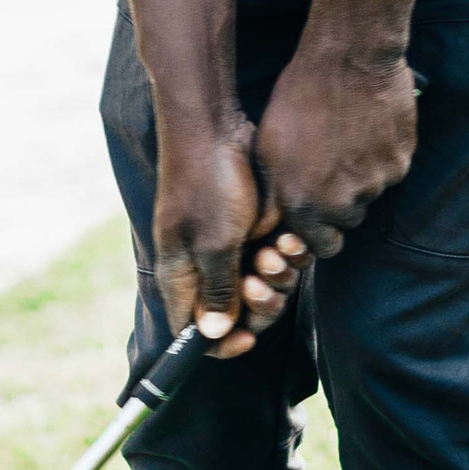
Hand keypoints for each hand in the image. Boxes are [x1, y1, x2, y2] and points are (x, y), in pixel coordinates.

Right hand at [152, 118, 304, 356]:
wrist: (214, 126)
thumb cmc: (208, 183)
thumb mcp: (215, 243)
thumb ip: (217, 291)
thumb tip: (213, 335)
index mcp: (179, 276)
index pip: (192, 333)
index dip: (222, 343)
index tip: (248, 337)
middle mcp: (198, 266)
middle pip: (233, 312)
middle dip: (259, 303)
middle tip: (267, 277)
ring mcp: (222, 246)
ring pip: (257, 285)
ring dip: (276, 275)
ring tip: (279, 248)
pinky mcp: (244, 228)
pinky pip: (268, 257)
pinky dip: (282, 253)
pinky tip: (289, 237)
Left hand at [252, 32, 418, 256]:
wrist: (349, 57)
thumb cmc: (300, 97)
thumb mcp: (268, 145)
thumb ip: (276, 191)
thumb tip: (280, 218)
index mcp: (304, 202)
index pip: (322, 246)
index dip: (320, 231)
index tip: (318, 211)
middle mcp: (343, 201)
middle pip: (349, 221)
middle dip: (341, 203)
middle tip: (332, 166)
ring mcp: (376, 183)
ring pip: (371, 194)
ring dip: (361, 176)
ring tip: (347, 137)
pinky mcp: (401, 162)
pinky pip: (391, 171)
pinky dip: (381, 156)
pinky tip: (367, 128)